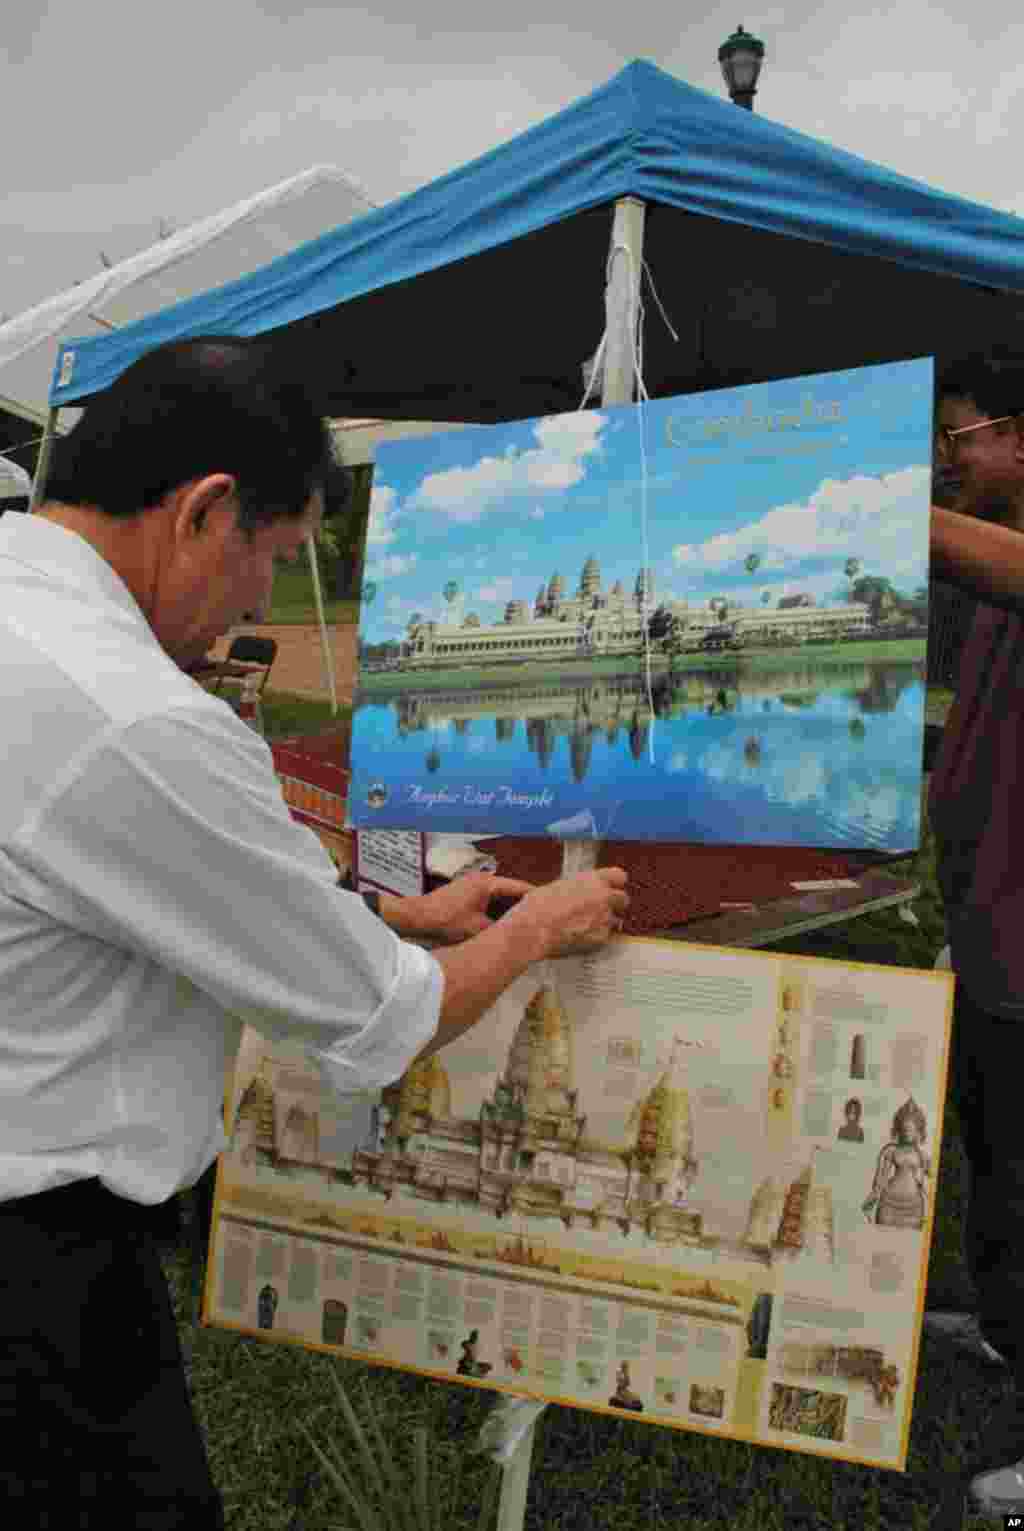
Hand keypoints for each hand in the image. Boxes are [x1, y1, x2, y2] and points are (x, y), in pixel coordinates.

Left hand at [407, 872, 535, 944]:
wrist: (416, 918)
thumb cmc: (445, 921)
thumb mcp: (477, 929)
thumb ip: (500, 931)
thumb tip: (520, 936)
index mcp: (488, 883)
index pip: (520, 888)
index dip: (536, 898)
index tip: (552, 908)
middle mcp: (483, 880)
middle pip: (511, 892)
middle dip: (525, 905)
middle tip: (543, 918)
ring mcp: (473, 886)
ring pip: (500, 898)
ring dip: (511, 909)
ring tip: (528, 922)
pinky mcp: (466, 895)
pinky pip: (489, 901)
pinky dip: (498, 911)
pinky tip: (505, 924)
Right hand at [503, 867, 628, 958]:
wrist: (534, 929)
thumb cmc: (539, 907)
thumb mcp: (558, 886)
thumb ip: (578, 888)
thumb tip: (582, 892)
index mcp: (593, 880)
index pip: (619, 876)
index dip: (615, 883)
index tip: (611, 887)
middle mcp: (603, 897)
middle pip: (623, 899)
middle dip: (614, 904)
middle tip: (600, 908)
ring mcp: (604, 918)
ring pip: (615, 920)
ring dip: (604, 922)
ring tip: (584, 925)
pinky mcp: (601, 938)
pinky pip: (605, 936)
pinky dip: (596, 937)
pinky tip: (580, 935)